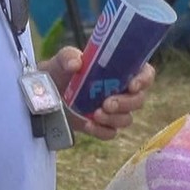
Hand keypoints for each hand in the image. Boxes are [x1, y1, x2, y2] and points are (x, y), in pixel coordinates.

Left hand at [41, 47, 155, 140]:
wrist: (44, 93)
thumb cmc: (59, 71)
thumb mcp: (61, 59)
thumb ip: (68, 57)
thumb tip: (76, 64)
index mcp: (120, 70)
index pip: (145, 73)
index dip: (144, 80)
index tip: (132, 85)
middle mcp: (121, 90)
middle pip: (138, 100)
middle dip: (126, 103)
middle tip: (107, 103)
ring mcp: (112, 110)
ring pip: (127, 119)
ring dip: (114, 119)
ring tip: (95, 114)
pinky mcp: (101, 125)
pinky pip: (110, 133)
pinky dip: (101, 131)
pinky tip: (88, 124)